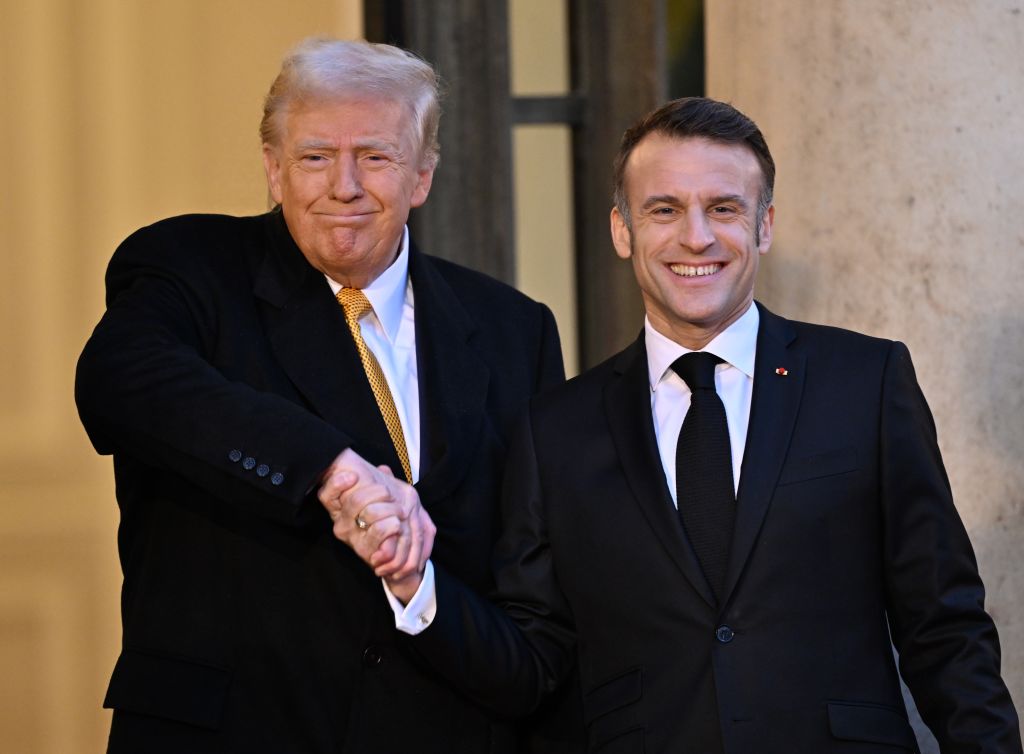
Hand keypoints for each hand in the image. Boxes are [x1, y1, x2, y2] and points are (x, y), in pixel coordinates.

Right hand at [318, 449, 435, 581]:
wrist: (400, 555)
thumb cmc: (387, 521)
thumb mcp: (385, 497)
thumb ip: (381, 481)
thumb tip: (384, 469)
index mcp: (341, 508)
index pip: (327, 494)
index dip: (336, 484)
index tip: (353, 476)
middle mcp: (342, 524)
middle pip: (355, 500)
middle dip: (380, 492)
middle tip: (392, 495)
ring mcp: (353, 539)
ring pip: (371, 514)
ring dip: (392, 509)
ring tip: (400, 513)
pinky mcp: (367, 553)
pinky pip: (381, 531)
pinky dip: (394, 525)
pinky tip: (398, 526)